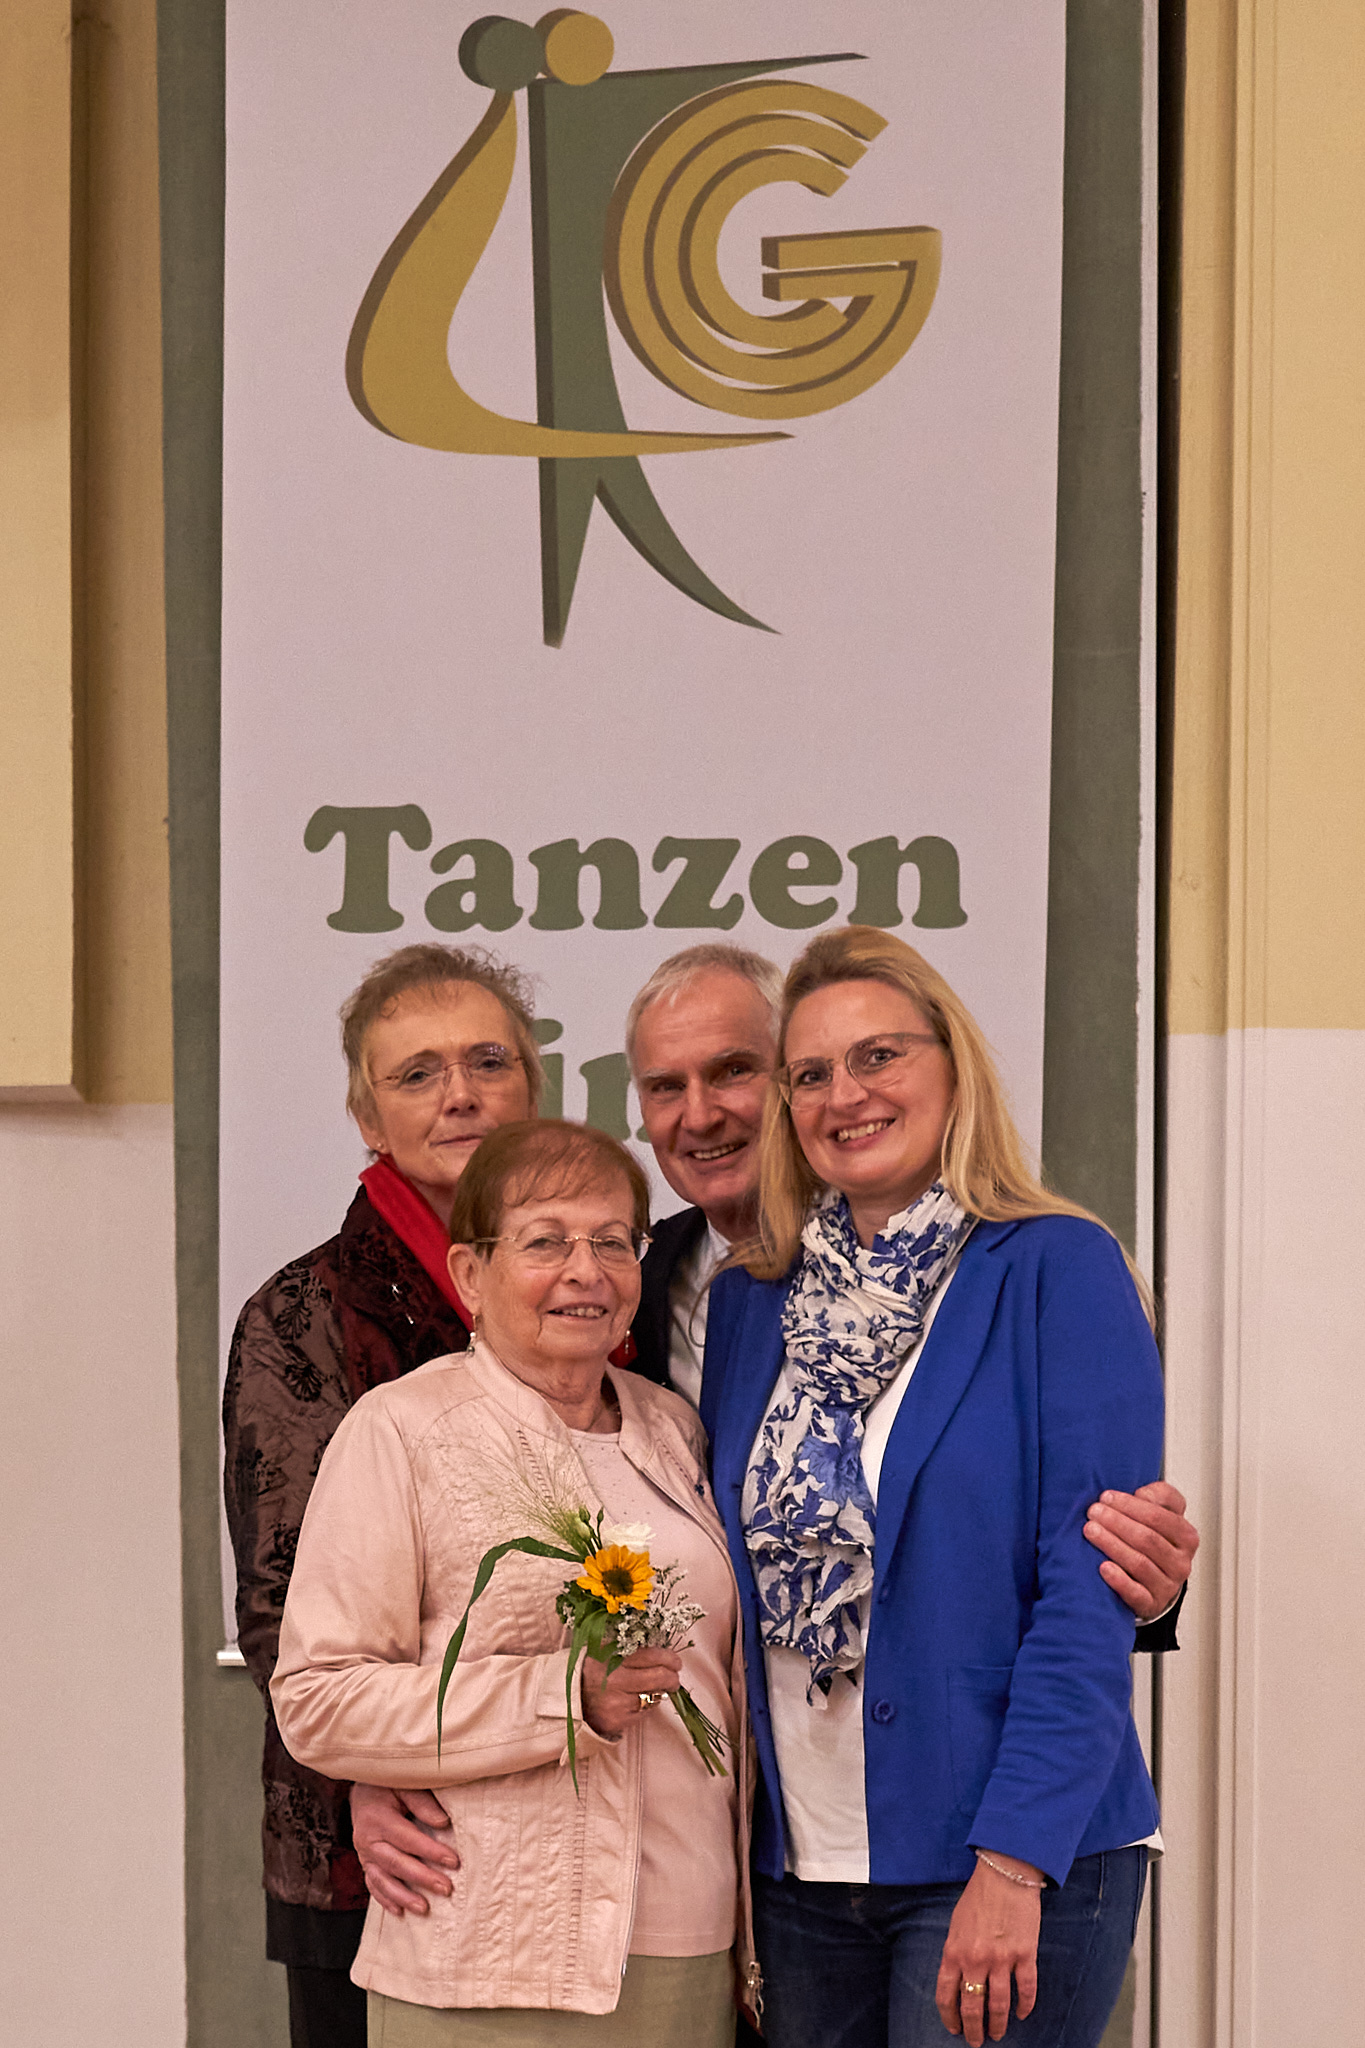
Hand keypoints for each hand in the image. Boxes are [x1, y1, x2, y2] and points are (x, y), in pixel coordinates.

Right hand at [350, 1783, 459, 1917]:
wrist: (362, 1788)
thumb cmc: (387, 1785)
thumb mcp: (404, 1786)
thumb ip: (423, 1803)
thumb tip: (443, 1822)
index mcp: (378, 1818)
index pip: (408, 1839)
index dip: (431, 1851)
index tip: (453, 1861)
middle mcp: (367, 1839)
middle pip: (396, 1863)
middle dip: (422, 1878)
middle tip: (446, 1888)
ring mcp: (364, 1854)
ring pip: (382, 1880)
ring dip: (403, 1896)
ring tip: (424, 1908)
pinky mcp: (365, 1863)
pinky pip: (373, 1885)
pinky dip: (385, 1899)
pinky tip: (399, 1912)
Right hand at [580, 1645, 682, 1739]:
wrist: (568, 1698)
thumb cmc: (591, 1671)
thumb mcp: (604, 1650)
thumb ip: (629, 1646)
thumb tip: (662, 1648)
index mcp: (612, 1655)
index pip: (652, 1655)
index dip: (669, 1658)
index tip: (675, 1662)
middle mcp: (614, 1679)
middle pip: (658, 1677)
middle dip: (672, 1678)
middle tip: (674, 1678)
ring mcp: (616, 1701)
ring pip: (653, 1696)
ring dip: (659, 1693)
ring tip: (658, 1689)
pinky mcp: (616, 1721)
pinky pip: (643, 1713)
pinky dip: (645, 1707)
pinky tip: (637, 1701)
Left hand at [936, 1854, 1040, 2043]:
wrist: (1005, 1873)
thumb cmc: (979, 1896)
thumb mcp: (956, 1924)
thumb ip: (955, 1952)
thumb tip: (957, 1980)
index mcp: (954, 1951)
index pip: (946, 1995)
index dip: (950, 2017)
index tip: (954, 2028)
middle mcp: (975, 1960)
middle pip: (972, 2007)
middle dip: (973, 2030)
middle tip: (977, 2041)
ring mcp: (1001, 1959)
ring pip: (999, 2005)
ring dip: (998, 2024)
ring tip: (998, 2034)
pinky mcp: (1025, 1955)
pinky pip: (1026, 1990)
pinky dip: (1025, 2006)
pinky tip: (1023, 2014)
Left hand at [1084, 1479, 1199, 1620]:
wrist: (1154, 1582)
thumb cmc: (1153, 1542)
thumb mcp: (1162, 1514)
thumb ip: (1158, 1496)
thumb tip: (1142, 1494)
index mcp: (1186, 1537)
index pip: (1159, 1516)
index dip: (1130, 1505)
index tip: (1107, 1497)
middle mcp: (1181, 1563)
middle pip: (1147, 1539)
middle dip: (1116, 1522)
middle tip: (1094, 1512)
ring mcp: (1167, 1586)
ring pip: (1139, 1563)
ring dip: (1112, 1544)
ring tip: (1090, 1531)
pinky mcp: (1152, 1604)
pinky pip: (1136, 1593)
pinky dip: (1119, 1580)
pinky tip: (1103, 1567)